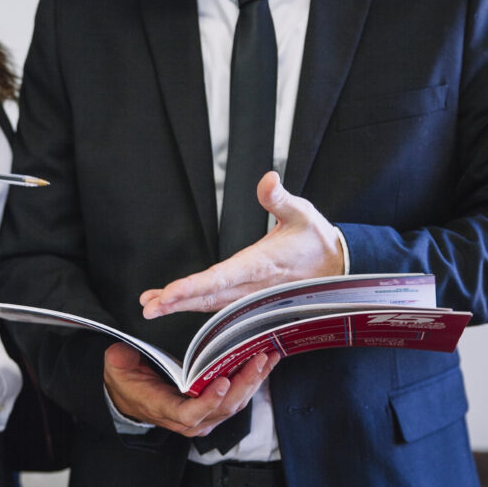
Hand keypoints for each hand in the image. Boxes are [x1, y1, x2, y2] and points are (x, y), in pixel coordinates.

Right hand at [103, 342, 278, 436]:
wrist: (128, 395)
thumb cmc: (125, 379)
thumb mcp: (118, 366)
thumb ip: (121, 360)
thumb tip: (123, 352)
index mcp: (164, 408)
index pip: (191, 414)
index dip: (210, 401)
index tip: (224, 381)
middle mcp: (187, 420)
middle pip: (223, 409)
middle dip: (244, 384)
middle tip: (258, 359)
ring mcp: (202, 418)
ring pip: (235, 405)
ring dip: (254, 382)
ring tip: (268, 358)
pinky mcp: (212, 411)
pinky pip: (236, 400)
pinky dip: (251, 383)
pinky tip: (263, 365)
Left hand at [141, 171, 343, 317]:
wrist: (339, 268)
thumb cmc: (317, 241)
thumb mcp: (302, 213)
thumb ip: (280, 198)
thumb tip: (268, 179)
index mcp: (261, 265)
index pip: (221, 278)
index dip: (193, 287)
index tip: (169, 293)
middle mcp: (252, 286)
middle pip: (208, 297)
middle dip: (177, 302)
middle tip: (149, 307)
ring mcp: (250, 296)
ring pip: (210, 304)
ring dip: (181, 306)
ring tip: (152, 306)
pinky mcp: (250, 299)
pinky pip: (218, 305)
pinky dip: (196, 305)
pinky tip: (176, 303)